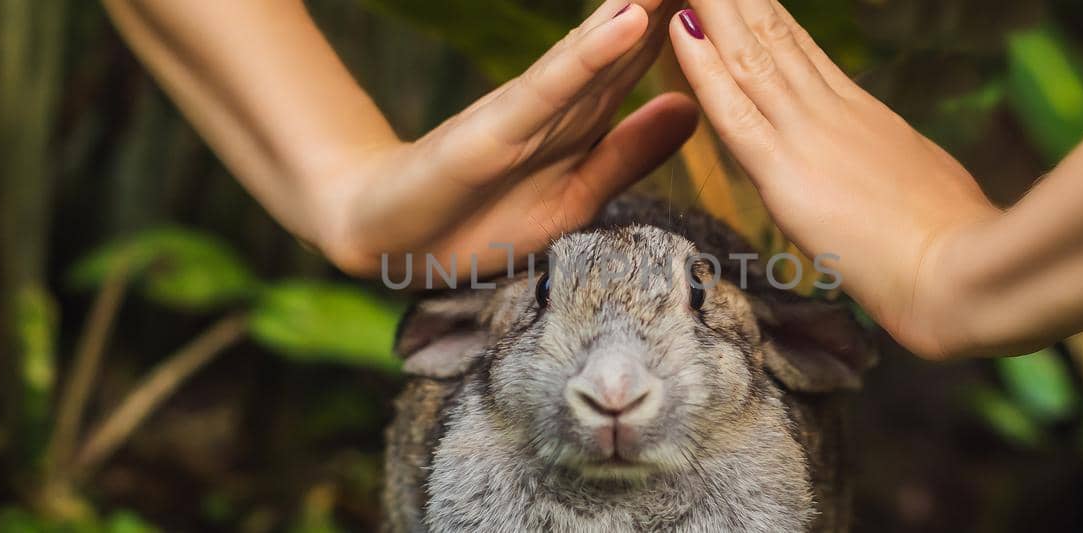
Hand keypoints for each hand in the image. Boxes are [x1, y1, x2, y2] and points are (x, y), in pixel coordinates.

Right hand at [319, 1, 697, 282]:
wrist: (386, 240)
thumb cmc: (477, 218)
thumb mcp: (577, 196)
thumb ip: (629, 153)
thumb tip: (691, 108)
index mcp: (583, 115)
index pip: (650, 55)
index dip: (696, 17)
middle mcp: (559, 100)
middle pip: (632, 36)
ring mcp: (525, 111)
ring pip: (600, 47)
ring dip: (646, 1)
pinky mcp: (490, 132)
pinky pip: (550, 90)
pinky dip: (589, 55)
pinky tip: (626, 19)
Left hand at [669, 2, 999, 358]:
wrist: (961, 274)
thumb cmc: (956, 251)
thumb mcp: (926, 189)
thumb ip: (898, 172)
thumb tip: (900, 174)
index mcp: (865, 117)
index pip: (802, 50)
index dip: (767, 14)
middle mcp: (833, 112)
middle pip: (773, 37)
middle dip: (738, 0)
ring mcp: (808, 136)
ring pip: (749, 56)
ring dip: (715, 9)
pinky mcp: (786, 173)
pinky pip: (733, 111)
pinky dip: (702, 68)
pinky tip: (682, 30)